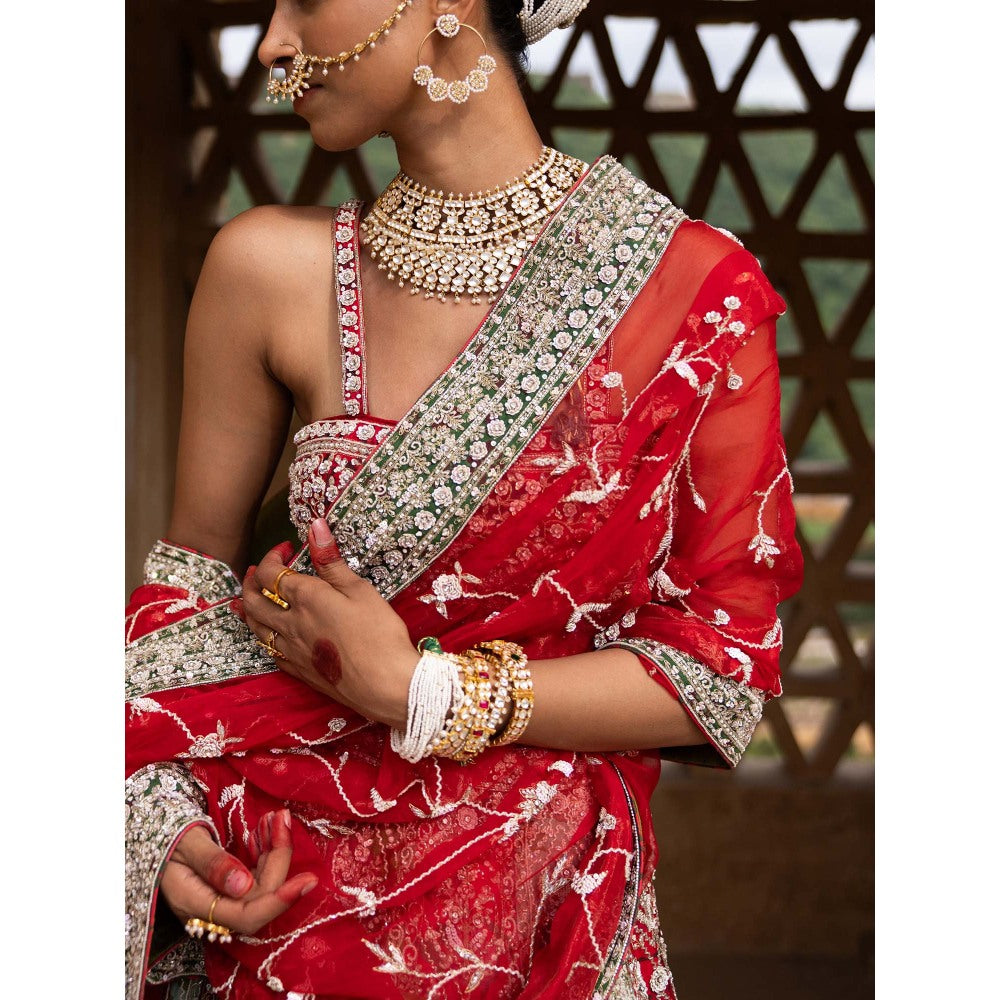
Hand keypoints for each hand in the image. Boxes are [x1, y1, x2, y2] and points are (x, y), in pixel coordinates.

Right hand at [159, 810, 317, 935]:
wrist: (154, 832)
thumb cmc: (166, 836)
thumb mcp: (186, 843)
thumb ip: (212, 863)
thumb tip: (243, 885)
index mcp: (195, 903)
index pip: (246, 916)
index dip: (279, 902)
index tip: (308, 880)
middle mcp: (212, 908)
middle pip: (260, 896)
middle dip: (279, 857)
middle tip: (282, 818)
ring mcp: (222, 898)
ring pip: (262, 883)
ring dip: (275, 850)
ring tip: (276, 817)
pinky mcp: (230, 886)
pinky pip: (257, 874)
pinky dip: (266, 850)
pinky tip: (266, 827)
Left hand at [234, 519, 417, 728]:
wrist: (384, 685)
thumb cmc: (379, 633)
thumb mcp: (360, 591)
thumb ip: (332, 561)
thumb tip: (314, 526)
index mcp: (305, 598)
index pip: (271, 573)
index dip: (272, 556)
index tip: (286, 548)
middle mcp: (290, 623)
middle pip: (253, 600)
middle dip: (250, 581)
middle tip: (257, 571)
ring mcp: (291, 650)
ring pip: (255, 627)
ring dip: (248, 609)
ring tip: (248, 599)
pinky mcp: (299, 671)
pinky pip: (269, 650)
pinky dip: (263, 636)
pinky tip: (269, 635)